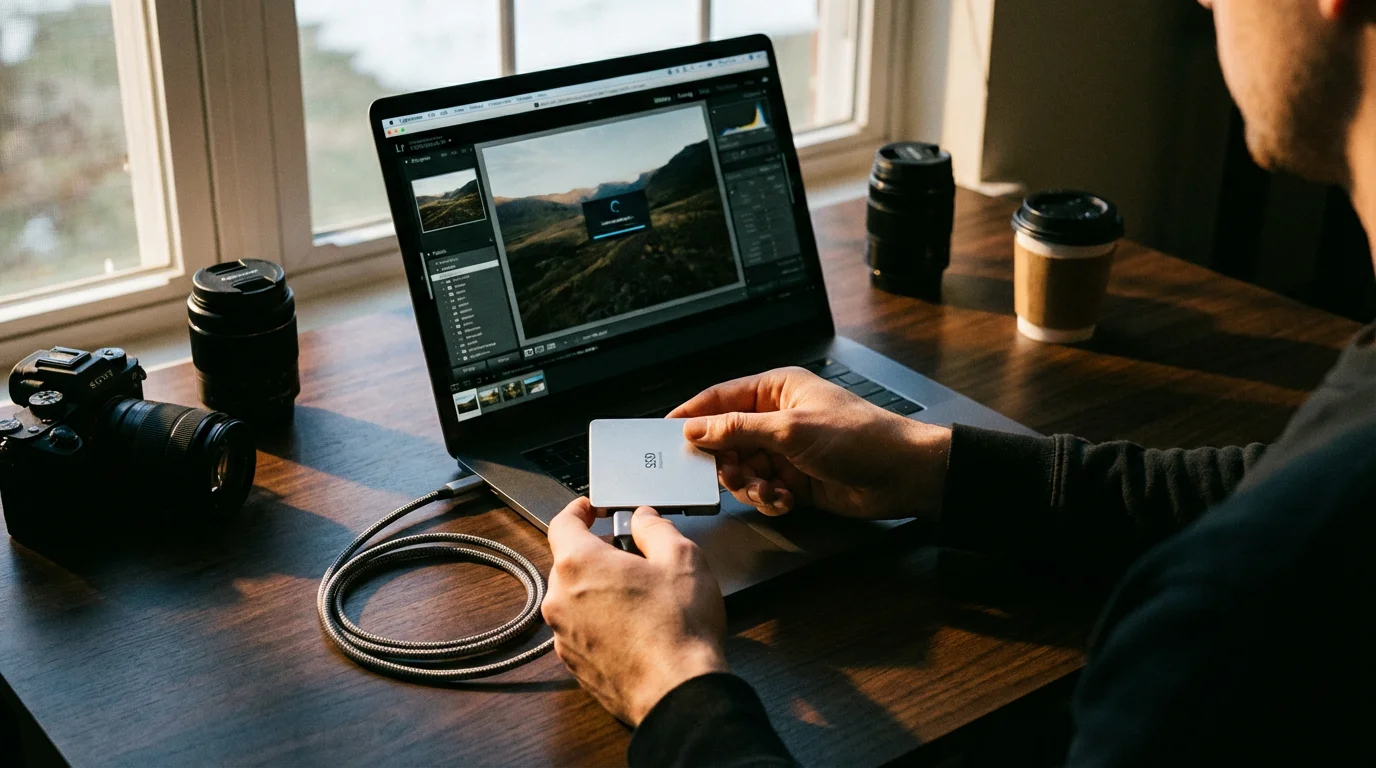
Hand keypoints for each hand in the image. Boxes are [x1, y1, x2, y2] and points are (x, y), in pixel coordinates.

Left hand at [541, 498, 726, 725]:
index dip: (578, 510)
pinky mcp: (574, 664)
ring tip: (639, 595)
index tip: (590, 508)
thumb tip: (643, 518)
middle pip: (569, 562)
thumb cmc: (679, 629)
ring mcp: (564, 636)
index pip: (562, 523)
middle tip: (631, 553)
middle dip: (597, 553)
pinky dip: (600, 620)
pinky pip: (581, 629)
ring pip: (575, 598)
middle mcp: (560, 600)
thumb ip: (654, 527)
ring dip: (599, 590)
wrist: (678, 693)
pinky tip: (635, 626)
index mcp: (579, 565)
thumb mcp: (681, 557)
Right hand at [669, 366, 951, 519]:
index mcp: (776, 390)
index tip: (667, 431)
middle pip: (726, 440)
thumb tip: (698, 428)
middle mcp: (778, 418)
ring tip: (768, 491)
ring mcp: (786, 451)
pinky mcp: (794, 481)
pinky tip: (785, 501)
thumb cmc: (861, 437)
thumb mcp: (791, 429)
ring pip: (743, 470)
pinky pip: (762, 491)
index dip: (693, 415)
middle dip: (726, 462)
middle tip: (730, 474)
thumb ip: (738, 430)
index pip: (720, 398)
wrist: (902, 475)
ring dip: (750, 486)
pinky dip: (768, 499)